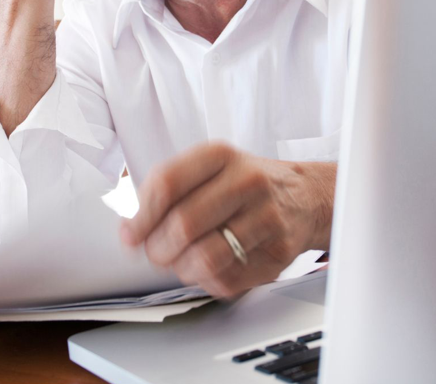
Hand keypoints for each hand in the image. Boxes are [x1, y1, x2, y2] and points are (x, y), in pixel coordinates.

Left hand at [120, 143, 336, 298]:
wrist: (305, 196)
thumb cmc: (245, 183)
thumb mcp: (208, 167)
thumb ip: (166, 190)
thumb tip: (129, 228)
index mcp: (220, 155)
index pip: (167, 183)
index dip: (141, 216)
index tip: (130, 234)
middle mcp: (247, 181)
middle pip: (183, 225)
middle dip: (158, 249)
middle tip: (155, 253)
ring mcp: (266, 217)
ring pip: (205, 257)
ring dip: (181, 268)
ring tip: (181, 262)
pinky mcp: (278, 251)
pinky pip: (228, 279)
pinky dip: (207, 280)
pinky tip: (207, 267)